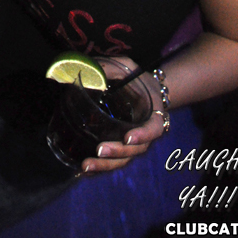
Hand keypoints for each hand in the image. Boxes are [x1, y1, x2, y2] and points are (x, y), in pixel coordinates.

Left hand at [80, 56, 167, 174]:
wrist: (145, 90)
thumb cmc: (136, 78)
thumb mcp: (127, 67)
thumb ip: (111, 68)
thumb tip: (86, 71)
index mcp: (154, 114)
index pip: (153, 129)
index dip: (142, 135)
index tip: (128, 138)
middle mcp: (145, 133)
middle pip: (135, 150)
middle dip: (117, 153)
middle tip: (99, 150)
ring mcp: (133, 143)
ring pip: (123, 160)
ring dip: (106, 165)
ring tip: (86, 166)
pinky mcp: (121, 147)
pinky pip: (113, 162)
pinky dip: (100, 168)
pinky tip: (83, 171)